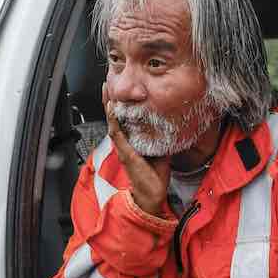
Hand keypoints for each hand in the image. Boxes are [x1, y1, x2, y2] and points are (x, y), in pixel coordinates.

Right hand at [103, 83, 170, 216]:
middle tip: (107, 83)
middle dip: (110, 99)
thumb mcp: (159, 149)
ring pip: (113, 122)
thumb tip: (170, 124)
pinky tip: (112, 110)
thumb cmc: (154, 175)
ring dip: (109, 106)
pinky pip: (117, 134)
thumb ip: (160, 136)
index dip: (120, 103)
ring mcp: (122, 147)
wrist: (151, 194)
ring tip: (107, 91)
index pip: (123, 118)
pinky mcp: (125, 153)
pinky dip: (114, 121)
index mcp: (131, 141)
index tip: (118, 88)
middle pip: (114, 117)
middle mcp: (124, 142)